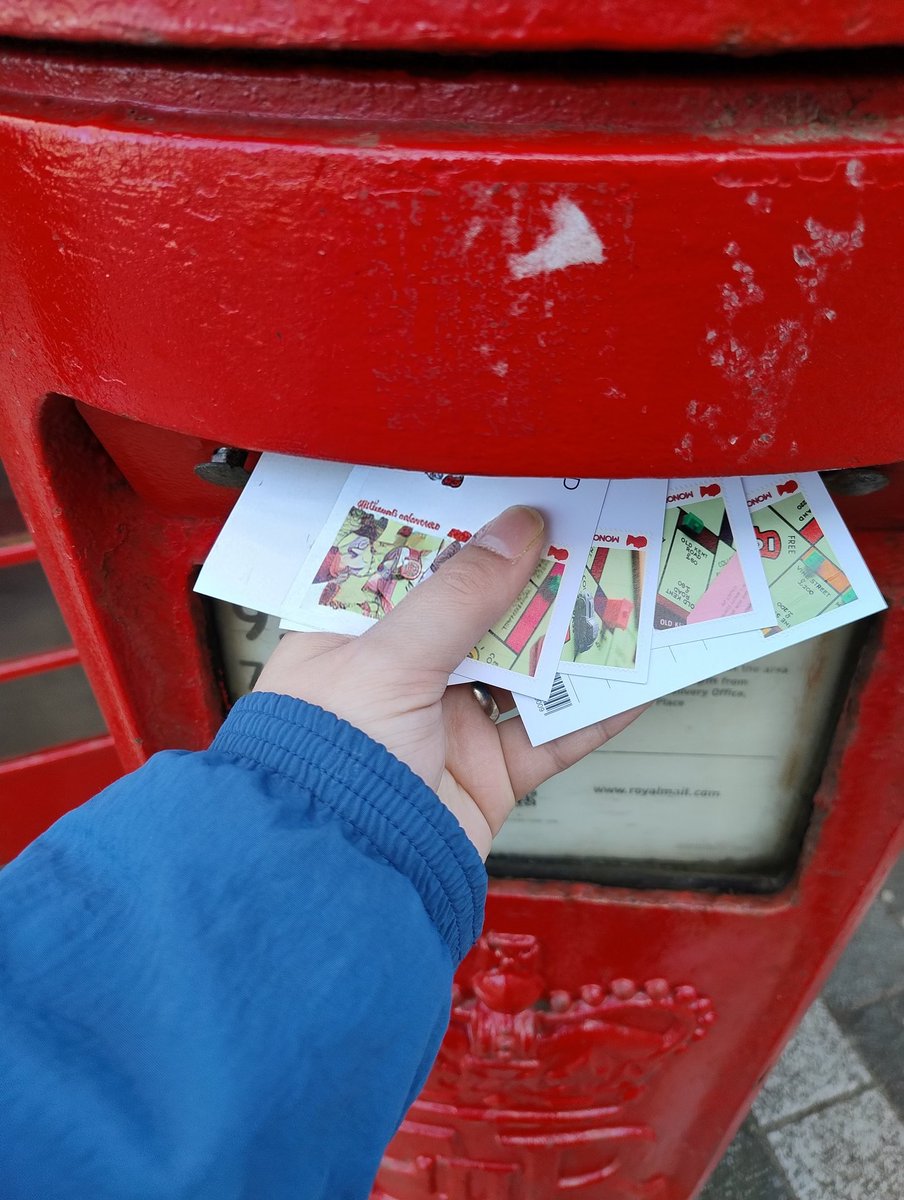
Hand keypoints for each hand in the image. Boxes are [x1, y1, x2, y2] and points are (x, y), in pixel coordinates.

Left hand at [256, 506, 644, 858]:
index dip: (458, 532)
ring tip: (623, 596)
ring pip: (523, 671)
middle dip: (530, 580)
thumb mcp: (388, 661)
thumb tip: (517, 530)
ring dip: (572, 640)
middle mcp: (399, 677)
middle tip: (584, 535)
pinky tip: (635, 685)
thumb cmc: (329, 762)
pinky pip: (552, 737)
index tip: (510, 496)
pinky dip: (595, 715)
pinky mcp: (488, 774)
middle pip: (478, 615)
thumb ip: (456, 596)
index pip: (408, 568)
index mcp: (350, 639)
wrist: (342, 881)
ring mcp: (446, 726)